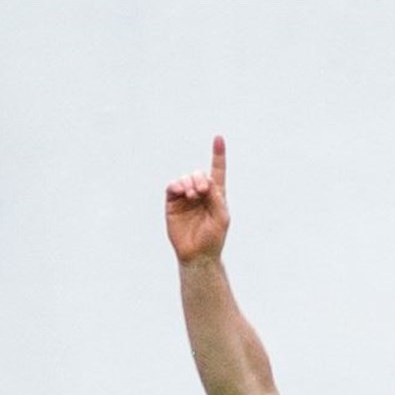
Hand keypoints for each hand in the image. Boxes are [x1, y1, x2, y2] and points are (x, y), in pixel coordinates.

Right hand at [166, 135, 230, 264]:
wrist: (198, 255)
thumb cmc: (213, 238)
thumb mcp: (222, 217)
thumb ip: (217, 197)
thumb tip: (206, 181)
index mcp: (216, 195)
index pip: (217, 171)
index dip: (218, 155)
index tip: (219, 139)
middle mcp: (200, 193)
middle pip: (199, 174)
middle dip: (200, 178)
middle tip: (202, 191)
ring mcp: (186, 198)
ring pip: (185, 178)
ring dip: (189, 183)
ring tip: (192, 196)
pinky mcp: (173, 203)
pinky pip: (172, 187)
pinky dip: (176, 186)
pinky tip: (181, 192)